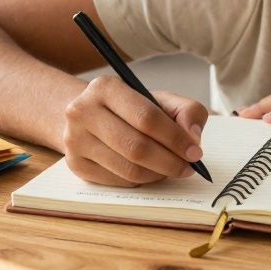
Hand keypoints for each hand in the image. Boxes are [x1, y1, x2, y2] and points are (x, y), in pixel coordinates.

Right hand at [61, 76, 207, 186]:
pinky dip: (141, 180)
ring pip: (128, 169)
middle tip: (188, 167)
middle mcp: (83, 112)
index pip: (147, 118)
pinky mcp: (76, 164)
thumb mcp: (159, 99)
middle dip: (170, 162)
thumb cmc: (129, 108)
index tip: (195, 151)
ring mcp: (75, 140)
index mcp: (105, 87)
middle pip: (136, 147)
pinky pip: (118, 181)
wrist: (87, 116)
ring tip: (171, 169)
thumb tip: (193, 136)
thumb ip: (186, 111)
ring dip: (157, 174)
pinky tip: (149, 171)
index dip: (175, 138)